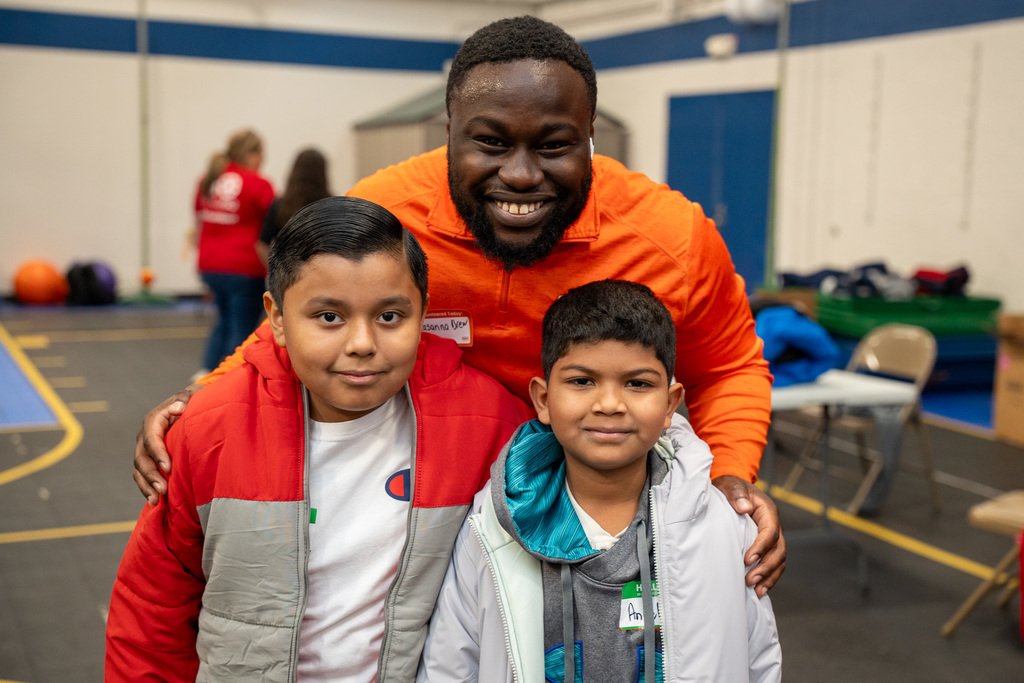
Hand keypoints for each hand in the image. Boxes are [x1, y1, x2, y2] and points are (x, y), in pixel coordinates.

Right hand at [132, 385, 201, 504]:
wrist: (194, 409)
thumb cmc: (196, 401)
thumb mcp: (194, 396)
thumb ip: (186, 399)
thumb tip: (180, 407)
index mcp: (155, 419)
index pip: (151, 437)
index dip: (158, 453)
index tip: (169, 467)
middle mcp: (146, 436)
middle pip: (142, 457)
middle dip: (152, 474)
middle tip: (163, 489)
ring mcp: (145, 450)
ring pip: (139, 470)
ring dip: (147, 485)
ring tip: (157, 499)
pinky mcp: (149, 462)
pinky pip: (143, 477)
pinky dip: (147, 489)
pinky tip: (155, 503)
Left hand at [712, 475, 785, 596]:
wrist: (732, 490)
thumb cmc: (732, 488)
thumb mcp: (732, 486)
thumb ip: (737, 495)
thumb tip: (744, 507)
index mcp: (768, 511)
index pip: (770, 532)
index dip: (761, 547)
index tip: (747, 560)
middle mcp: (774, 526)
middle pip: (778, 550)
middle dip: (766, 567)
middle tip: (750, 580)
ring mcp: (773, 538)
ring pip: (779, 560)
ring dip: (769, 576)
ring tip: (756, 590)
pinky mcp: (767, 547)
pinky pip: (774, 564)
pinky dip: (769, 577)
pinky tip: (760, 589)